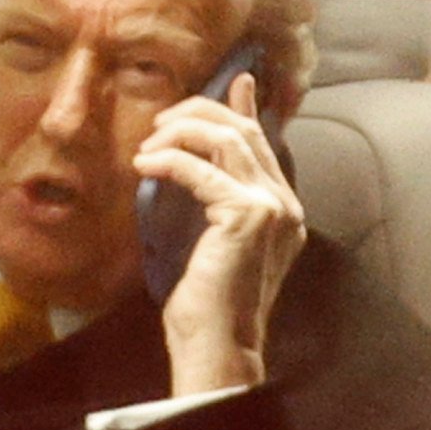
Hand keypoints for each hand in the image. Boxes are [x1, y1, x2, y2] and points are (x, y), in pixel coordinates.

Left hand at [136, 75, 302, 397]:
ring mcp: (272, 209)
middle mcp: (285, 205)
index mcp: (283, 210)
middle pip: (244, 130)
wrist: (217, 347)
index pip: (261, 141)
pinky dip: (169, 161)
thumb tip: (195, 160)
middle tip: (161, 120)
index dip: (239, 106)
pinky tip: (145, 166)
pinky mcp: (246, 216)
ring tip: (149, 143)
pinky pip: (200, 170)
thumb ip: (210, 197)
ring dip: (182, 131)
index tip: (227, 82)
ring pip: (228, 139)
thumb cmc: (208, 307)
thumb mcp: (209, 241)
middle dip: (199, 113)